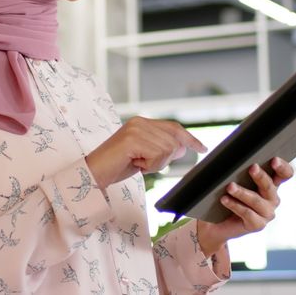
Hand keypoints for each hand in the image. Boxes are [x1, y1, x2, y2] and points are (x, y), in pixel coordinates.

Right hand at [85, 117, 206, 188]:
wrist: (93, 173)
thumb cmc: (116, 166)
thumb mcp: (144, 156)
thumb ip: (162, 148)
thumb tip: (183, 147)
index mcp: (142, 122)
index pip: (174, 128)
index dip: (189, 138)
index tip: (202, 148)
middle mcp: (140, 122)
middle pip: (174, 142)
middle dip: (164, 159)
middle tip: (143, 163)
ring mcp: (136, 129)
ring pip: (167, 150)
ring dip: (155, 164)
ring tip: (137, 163)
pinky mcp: (132, 139)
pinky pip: (157, 155)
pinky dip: (149, 166)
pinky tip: (135, 164)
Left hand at [196, 157, 294, 256]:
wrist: (218, 222)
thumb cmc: (227, 194)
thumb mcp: (233, 178)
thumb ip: (236, 168)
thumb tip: (221, 153)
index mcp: (271, 183)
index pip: (285, 174)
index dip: (282, 167)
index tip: (274, 160)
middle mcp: (272, 198)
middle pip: (270, 186)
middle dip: (261, 176)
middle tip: (252, 167)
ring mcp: (266, 213)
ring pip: (256, 200)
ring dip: (242, 192)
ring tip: (230, 186)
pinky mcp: (257, 225)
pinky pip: (247, 213)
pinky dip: (235, 205)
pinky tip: (225, 199)